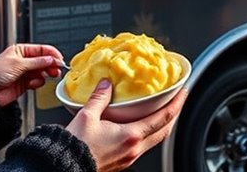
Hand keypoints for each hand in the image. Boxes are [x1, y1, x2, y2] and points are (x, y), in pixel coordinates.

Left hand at [0, 44, 64, 106]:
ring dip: (46, 74)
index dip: (52, 54)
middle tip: (57, 69)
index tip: (59, 59)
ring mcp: (25, 72)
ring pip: (42, 71)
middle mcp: (24, 61)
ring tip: (49, 76)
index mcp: (21, 51)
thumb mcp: (17, 64)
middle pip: (44, 61)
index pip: (41, 50)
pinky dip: (38, 82)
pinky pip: (38, 81)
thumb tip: (51, 59)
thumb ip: (37, 62)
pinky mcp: (25, 84)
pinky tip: (34, 83)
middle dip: (51, 65)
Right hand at [66, 79, 187, 171]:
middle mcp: (134, 149)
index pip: (163, 118)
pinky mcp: (122, 161)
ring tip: (164, 111)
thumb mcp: (87, 116)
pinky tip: (144, 126)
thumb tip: (107, 83)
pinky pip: (144, 145)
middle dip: (174, 114)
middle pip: (165, 130)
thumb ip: (100, 97)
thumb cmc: (75, 147)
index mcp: (130, 136)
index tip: (184, 92)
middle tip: (179, 99)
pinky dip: (150, 133)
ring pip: (156, 139)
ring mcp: (129, 157)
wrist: (63, 167)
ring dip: (163, 124)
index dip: (177, 103)